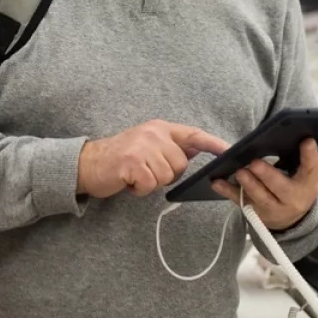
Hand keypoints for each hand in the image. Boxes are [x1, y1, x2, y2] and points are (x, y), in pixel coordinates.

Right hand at [77, 120, 228, 198]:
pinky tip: (128, 181)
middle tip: (145, 170)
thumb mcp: (146, 144)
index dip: (213, 143)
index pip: (193, 134)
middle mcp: (153, 134)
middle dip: (166, 173)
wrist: (87, 164)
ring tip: (135, 175)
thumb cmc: (119, 158)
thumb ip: (170, 146)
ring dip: (151, 182)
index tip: (230, 150)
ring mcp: (143, 147)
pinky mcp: (133, 163)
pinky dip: (140, 189)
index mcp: (159, 128)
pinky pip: (150, 185)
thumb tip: (196, 148)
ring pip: (167, 176)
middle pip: (180, 164)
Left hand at [213, 138, 317, 230]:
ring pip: (259, 197)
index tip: (307, 140)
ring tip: (239, 170)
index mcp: (307, 185)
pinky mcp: (254, 211)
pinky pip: (239, 201)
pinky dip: (226, 191)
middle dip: (267, 175)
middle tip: (254, 162)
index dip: (310, 156)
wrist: (292, 220)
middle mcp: (290, 199)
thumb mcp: (311, 173)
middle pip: (280, 187)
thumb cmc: (298, 186)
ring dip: (248, 184)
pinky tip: (215, 181)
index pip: (311, 169)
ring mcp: (271, 207)